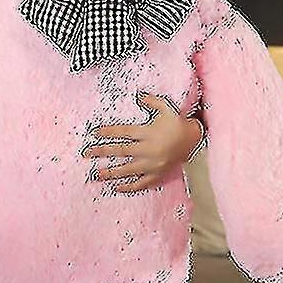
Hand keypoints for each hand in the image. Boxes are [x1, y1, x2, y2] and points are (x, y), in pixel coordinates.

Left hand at [81, 93, 204, 193]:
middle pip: (122, 151)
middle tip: (87, 154)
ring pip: (129, 170)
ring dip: (111, 172)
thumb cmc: (177, 121)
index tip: (94, 133)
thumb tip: (137, 95)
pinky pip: (142, 183)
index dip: (108, 132)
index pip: (124, 132)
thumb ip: (151, 101)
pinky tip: (116, 187)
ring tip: (96, 174)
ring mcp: (154, 164)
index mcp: (149, 133)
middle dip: (103, 152)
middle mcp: (149, 149)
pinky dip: (129, 186)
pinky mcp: (158, 174)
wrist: (195, 139)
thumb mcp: (166, 108)